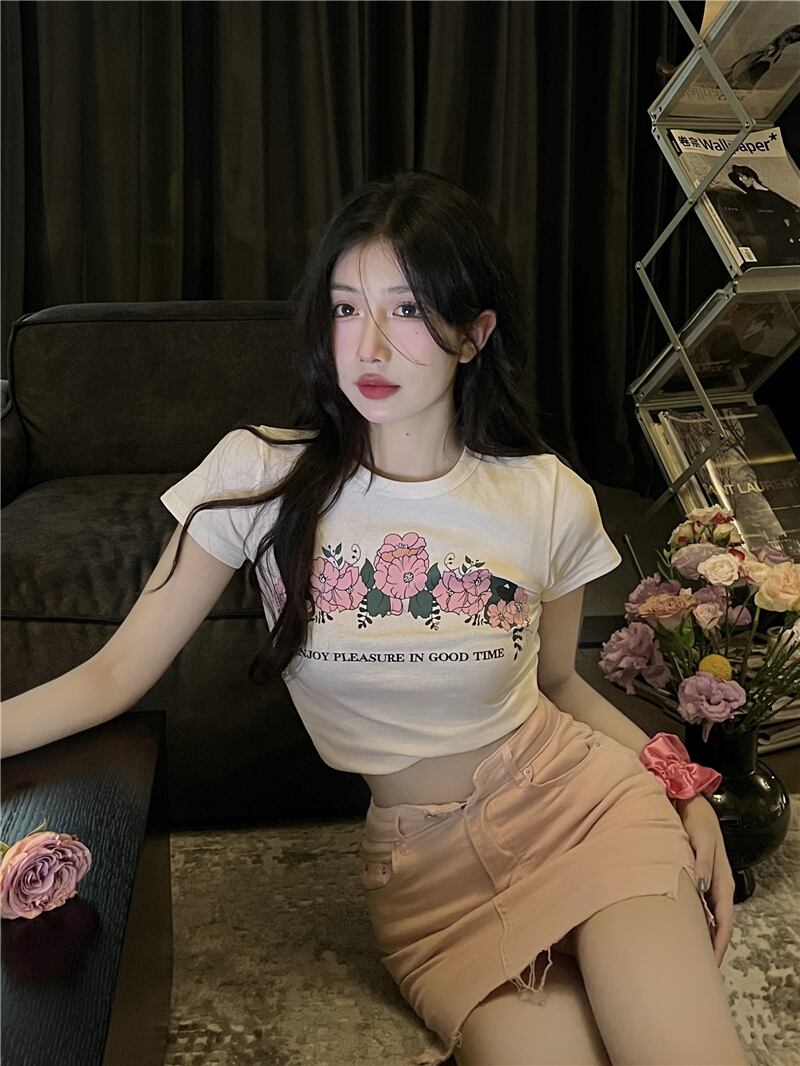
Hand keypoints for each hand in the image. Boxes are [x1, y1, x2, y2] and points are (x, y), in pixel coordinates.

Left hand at [675, 795, 735, 967]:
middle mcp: (717, 886)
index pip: (724, 921)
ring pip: (708, 918)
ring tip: (688, 956)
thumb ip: (702, 862)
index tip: (711, 963)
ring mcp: (708, 884)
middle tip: (697, 970)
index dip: (719, 943)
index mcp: (723, 881)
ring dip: (701, 936)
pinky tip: (681, 929)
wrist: (690, 805)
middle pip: (717, 925)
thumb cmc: (697, 822)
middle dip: (710, 948)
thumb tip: (702, 888)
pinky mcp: (696, 878)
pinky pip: (697, 906)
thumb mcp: (701, 840)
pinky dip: (693, 921)